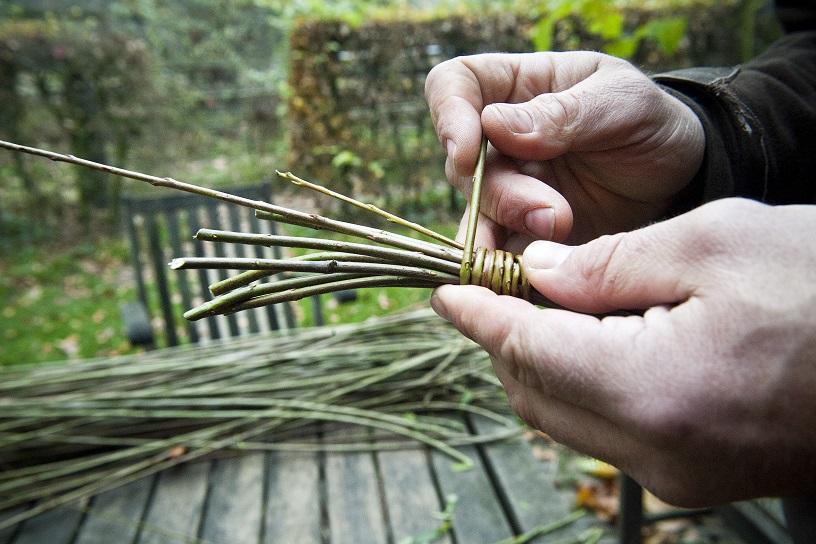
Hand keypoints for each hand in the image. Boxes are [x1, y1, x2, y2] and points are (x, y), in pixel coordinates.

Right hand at [425, 52, 705, 245]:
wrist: (681, 182)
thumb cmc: (650, 124)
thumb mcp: (621, 103)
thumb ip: (562, 114)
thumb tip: (492, 125)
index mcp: (516, 88)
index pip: (454, 84)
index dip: (449, 115)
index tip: (468, 151)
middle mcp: (499, 140)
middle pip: (460, 164)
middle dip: (499, 193)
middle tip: (552, 214)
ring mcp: (507, 189)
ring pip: (474, 213)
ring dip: (504, 232)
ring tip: (558, 235)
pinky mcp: (519, 235)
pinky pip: (493, 255)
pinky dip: (504, 267)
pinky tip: (535, 274)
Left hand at [430, 198, 815, 505]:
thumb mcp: (710, 244)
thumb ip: (606, 266)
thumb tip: (537, 275)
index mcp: (652, 390)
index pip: (525, 350)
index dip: (477, 316)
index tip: (443, 290)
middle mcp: (656, 452)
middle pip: (535, 392)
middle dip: (501, 338)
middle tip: (491, 286)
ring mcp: (678, 474)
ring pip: (565, 417)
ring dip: (538, 362)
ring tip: (537, 305)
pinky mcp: (698, 475)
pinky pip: (607, 431)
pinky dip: (581, 385)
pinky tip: (589, 341)